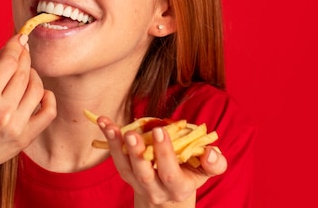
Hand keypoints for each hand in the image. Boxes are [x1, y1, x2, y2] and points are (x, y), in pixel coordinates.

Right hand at [0, 34, 56, 205]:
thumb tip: (10, 46)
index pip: (9, 62)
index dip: (16, 46)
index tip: (20, 38)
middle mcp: (1, 111)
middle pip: (24, 72)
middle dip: (25, 57)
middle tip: (23, 52)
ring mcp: (16, 126)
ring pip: (37, 88)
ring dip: (34, 75)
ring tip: (26, 74)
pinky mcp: (26, 138)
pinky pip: (49, 111)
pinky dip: (47, 97)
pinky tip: (39, 92)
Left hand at [98, 117, 226, 206]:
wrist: (168, 195)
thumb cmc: (190, 175)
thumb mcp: (205, 172)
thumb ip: (214, 163)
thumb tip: (211, 151)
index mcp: (178, 187)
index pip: (170, 173)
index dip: (165, 153)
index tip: (159, 130)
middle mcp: (155, 189)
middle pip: (143, 174)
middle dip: (137, 153)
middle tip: (132, 133)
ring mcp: (137, 183)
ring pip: (124, 167)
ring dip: (115, 145)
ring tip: (109, 126)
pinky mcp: (126, 173)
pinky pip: (115, 157)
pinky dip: (108, 139)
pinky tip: (104, 122)